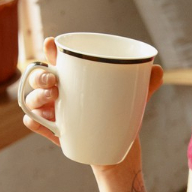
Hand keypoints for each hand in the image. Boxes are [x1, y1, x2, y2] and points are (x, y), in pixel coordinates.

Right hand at [21, 37, 165, 149]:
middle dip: (40, 75)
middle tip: (54, 80)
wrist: (118, 148)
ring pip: (32, 99)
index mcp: (75, 77)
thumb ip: (145, 84)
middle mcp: (59, 91)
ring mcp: (53, 111)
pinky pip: (35, 123)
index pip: (58, 58)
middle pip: (39, 77)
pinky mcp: (53, 130)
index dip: (51, 49)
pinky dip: (33, 121)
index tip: (52, 43)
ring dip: (36, 96)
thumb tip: (158, 70)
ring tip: (51, 99)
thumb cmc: (120, 114)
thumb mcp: (133, 98)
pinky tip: (34, 120)